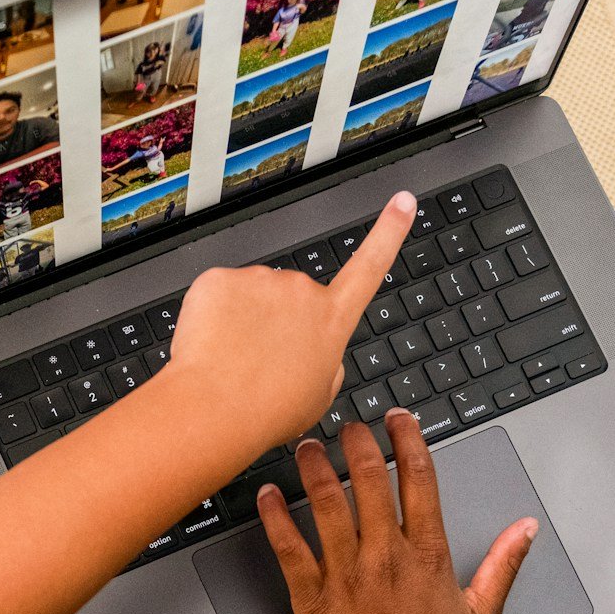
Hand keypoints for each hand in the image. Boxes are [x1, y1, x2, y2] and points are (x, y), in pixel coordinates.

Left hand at [168, 192, 415, 447]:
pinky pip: (217, 295)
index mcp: (331, 319)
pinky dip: (212, 318)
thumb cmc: (265, 411)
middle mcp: (301, 291)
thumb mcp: (319, 396)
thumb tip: (316, 350)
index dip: (389, 231)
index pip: (370, 266)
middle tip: (259, 362)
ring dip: (242, 322)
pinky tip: (213, 347)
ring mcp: (260, 280)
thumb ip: (326, 362)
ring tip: (235, 361)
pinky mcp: (221, 278)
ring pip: (250, 297)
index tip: (402, 203)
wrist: (215, 409)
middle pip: (289, 298)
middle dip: (274, 323)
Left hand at [258, 411, 534, 613]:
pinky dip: (276, 518)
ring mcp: (348, 576)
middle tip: (348, 423)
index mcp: (428, 557)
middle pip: (370, 481)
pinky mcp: (313, 599)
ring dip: (315, 468)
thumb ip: (503, 564)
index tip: (398, 419)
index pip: (419, 480)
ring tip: (306, 445)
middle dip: (357, 442)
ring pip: (328, 505)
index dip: (407, 441)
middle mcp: (387, 558)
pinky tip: (268, 495)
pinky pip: (290, 548)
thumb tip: (525, 529)